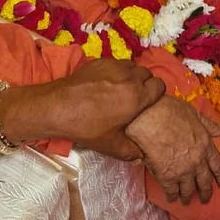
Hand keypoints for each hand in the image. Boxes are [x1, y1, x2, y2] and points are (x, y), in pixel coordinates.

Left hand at [0, 60, 164, 161]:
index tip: (148, 102)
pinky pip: (116, 63)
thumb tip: (140, 158)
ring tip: (121, 88)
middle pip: (147, 74)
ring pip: (132, 66)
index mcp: (137, 96)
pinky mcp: (100, 61)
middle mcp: (130, 77)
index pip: (160, 86)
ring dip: (131, 75)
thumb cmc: (87, 127)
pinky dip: (116, 71)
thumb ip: (130, 152)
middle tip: (134, 97)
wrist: (59, 107)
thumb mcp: (111, 145)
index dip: (156, 93)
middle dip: (144, 83)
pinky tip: (105, 83)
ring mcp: (114, 66)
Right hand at [125, 95, 219, 204]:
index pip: (218, 167)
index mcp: (206, 145)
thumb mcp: (194, 114)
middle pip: (205, 182)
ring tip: (186, 201)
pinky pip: (172, 192)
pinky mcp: (167, 177)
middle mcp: (198, 161)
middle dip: (206, 193)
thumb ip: (208, 124)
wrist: (148, 117)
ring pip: (189, 190)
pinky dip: (172, 197)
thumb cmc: (170, 111)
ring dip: (188, 197)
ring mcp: (183, 171)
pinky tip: (171, 199)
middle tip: (206, 200)